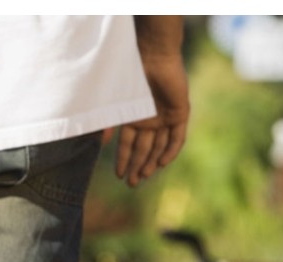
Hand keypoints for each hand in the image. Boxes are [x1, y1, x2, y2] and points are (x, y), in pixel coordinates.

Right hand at [115, 50, 189, 186]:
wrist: (153, 57)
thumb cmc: (130, 77)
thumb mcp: (115, 103)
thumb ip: (109, 122)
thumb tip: (102, 144)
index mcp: (133, 118)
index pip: (128, 145)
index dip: (123, 160)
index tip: (118, 176)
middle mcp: (150, 121)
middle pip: (144, 149)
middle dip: (137, 167)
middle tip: (131, 184)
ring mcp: (165, 117)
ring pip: (160, 146)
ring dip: (151, 162)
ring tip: (143, 176)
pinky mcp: (180, 113)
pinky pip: (178, 137)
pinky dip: (171, 151)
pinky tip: (161, 164)